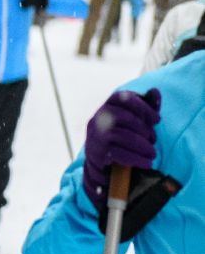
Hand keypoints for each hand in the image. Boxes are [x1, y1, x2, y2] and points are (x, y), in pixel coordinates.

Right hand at [83, 88, 160, 206]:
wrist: (101, 160)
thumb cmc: (122, 134)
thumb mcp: (135, 119)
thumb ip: (146, 106)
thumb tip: (155, 91)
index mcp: (108, 106)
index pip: (124, 98)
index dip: (143, 107)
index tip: (157, 120)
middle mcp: (98, 118)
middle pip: (124, 117)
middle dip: (144, 129)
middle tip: (154, 139)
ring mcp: (95, 135)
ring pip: (122, 136)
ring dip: (142, 146)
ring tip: (152, 154)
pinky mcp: (96, 152)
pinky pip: (118, 153)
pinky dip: (136, 159)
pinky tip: (146, 163)